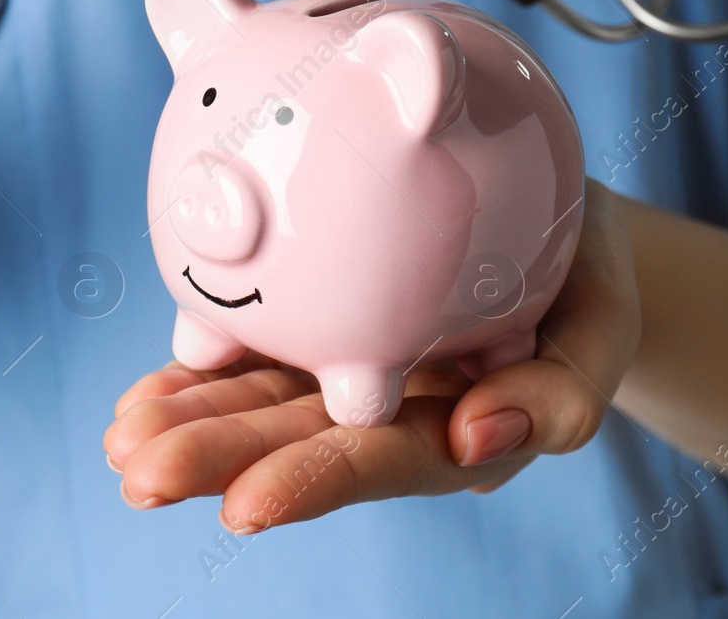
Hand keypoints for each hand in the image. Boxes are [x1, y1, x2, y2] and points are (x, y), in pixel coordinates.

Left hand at [103, 180, 640, 532]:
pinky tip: (144, 396)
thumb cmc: (584, 278)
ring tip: (123, 438)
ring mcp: (348, 371)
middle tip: (140, 470)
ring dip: (190, 423)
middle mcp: (390, 410)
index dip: (314, 482)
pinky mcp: (320, 329)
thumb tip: (478, 437)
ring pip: (262, 407)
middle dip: (217, 460)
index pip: (381, 460)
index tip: (244, 505)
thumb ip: (564, 394)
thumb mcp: (604, 327)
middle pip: (300, 442)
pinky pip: (253, 358)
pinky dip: (197, 374)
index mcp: (457, 425)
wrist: (556, 221)